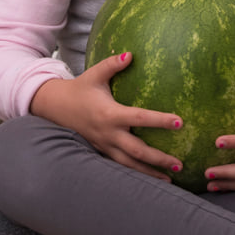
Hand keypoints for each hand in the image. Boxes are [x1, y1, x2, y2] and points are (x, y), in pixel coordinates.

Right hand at [29, 51, 184, 180]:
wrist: (55, 107)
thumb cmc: (79, 88)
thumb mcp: (95, 74)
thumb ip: (112, 64)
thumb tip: (131, 54)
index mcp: (109, 114)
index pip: (139, 118)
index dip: (159, 120)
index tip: (179, 122)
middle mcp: (108, 133)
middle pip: (137, 151)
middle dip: (159, 159)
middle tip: (179, 165)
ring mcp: (104, 145)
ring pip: (129, 164)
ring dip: (149, 173)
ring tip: (171, 181)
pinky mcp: (101, 151)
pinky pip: (120, 165)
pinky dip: (135, 173)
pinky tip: (150, 179)